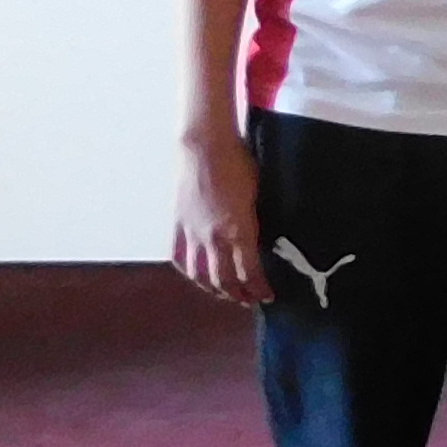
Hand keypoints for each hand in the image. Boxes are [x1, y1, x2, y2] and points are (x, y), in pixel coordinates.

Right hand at [172, 123, 268, 306]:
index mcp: (239, 229)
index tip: (267, 296)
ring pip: (199, 273)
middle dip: (238, 294)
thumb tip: (262, 242)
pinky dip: (188, 271)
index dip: (258, 288)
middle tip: (249, 300)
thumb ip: (257, 223)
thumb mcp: (259, 194)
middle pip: (223, 279)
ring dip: (213, 289)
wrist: (205, 146)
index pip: (249, 271)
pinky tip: (196, 276)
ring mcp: (193, 232)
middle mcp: (213, 236)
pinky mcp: (178, 223)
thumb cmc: (239, 163)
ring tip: (224, 294)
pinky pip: (179, 256)